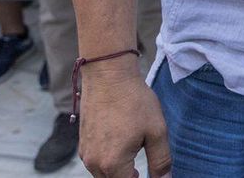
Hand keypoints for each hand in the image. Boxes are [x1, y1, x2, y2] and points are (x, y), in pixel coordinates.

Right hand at [78, 60, 171, 177]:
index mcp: (113, 164)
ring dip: (119, 171)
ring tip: (135, 156)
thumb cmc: (134, 101)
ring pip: (103, 174)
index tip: (150, 174)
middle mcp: (94, 163)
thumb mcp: (156, 131)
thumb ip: (161, 160)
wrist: (108, 76)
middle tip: (144, 170)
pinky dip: (109, 161)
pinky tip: (122, 146)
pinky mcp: (82, 143)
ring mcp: (85, 153)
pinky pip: (96, 162)